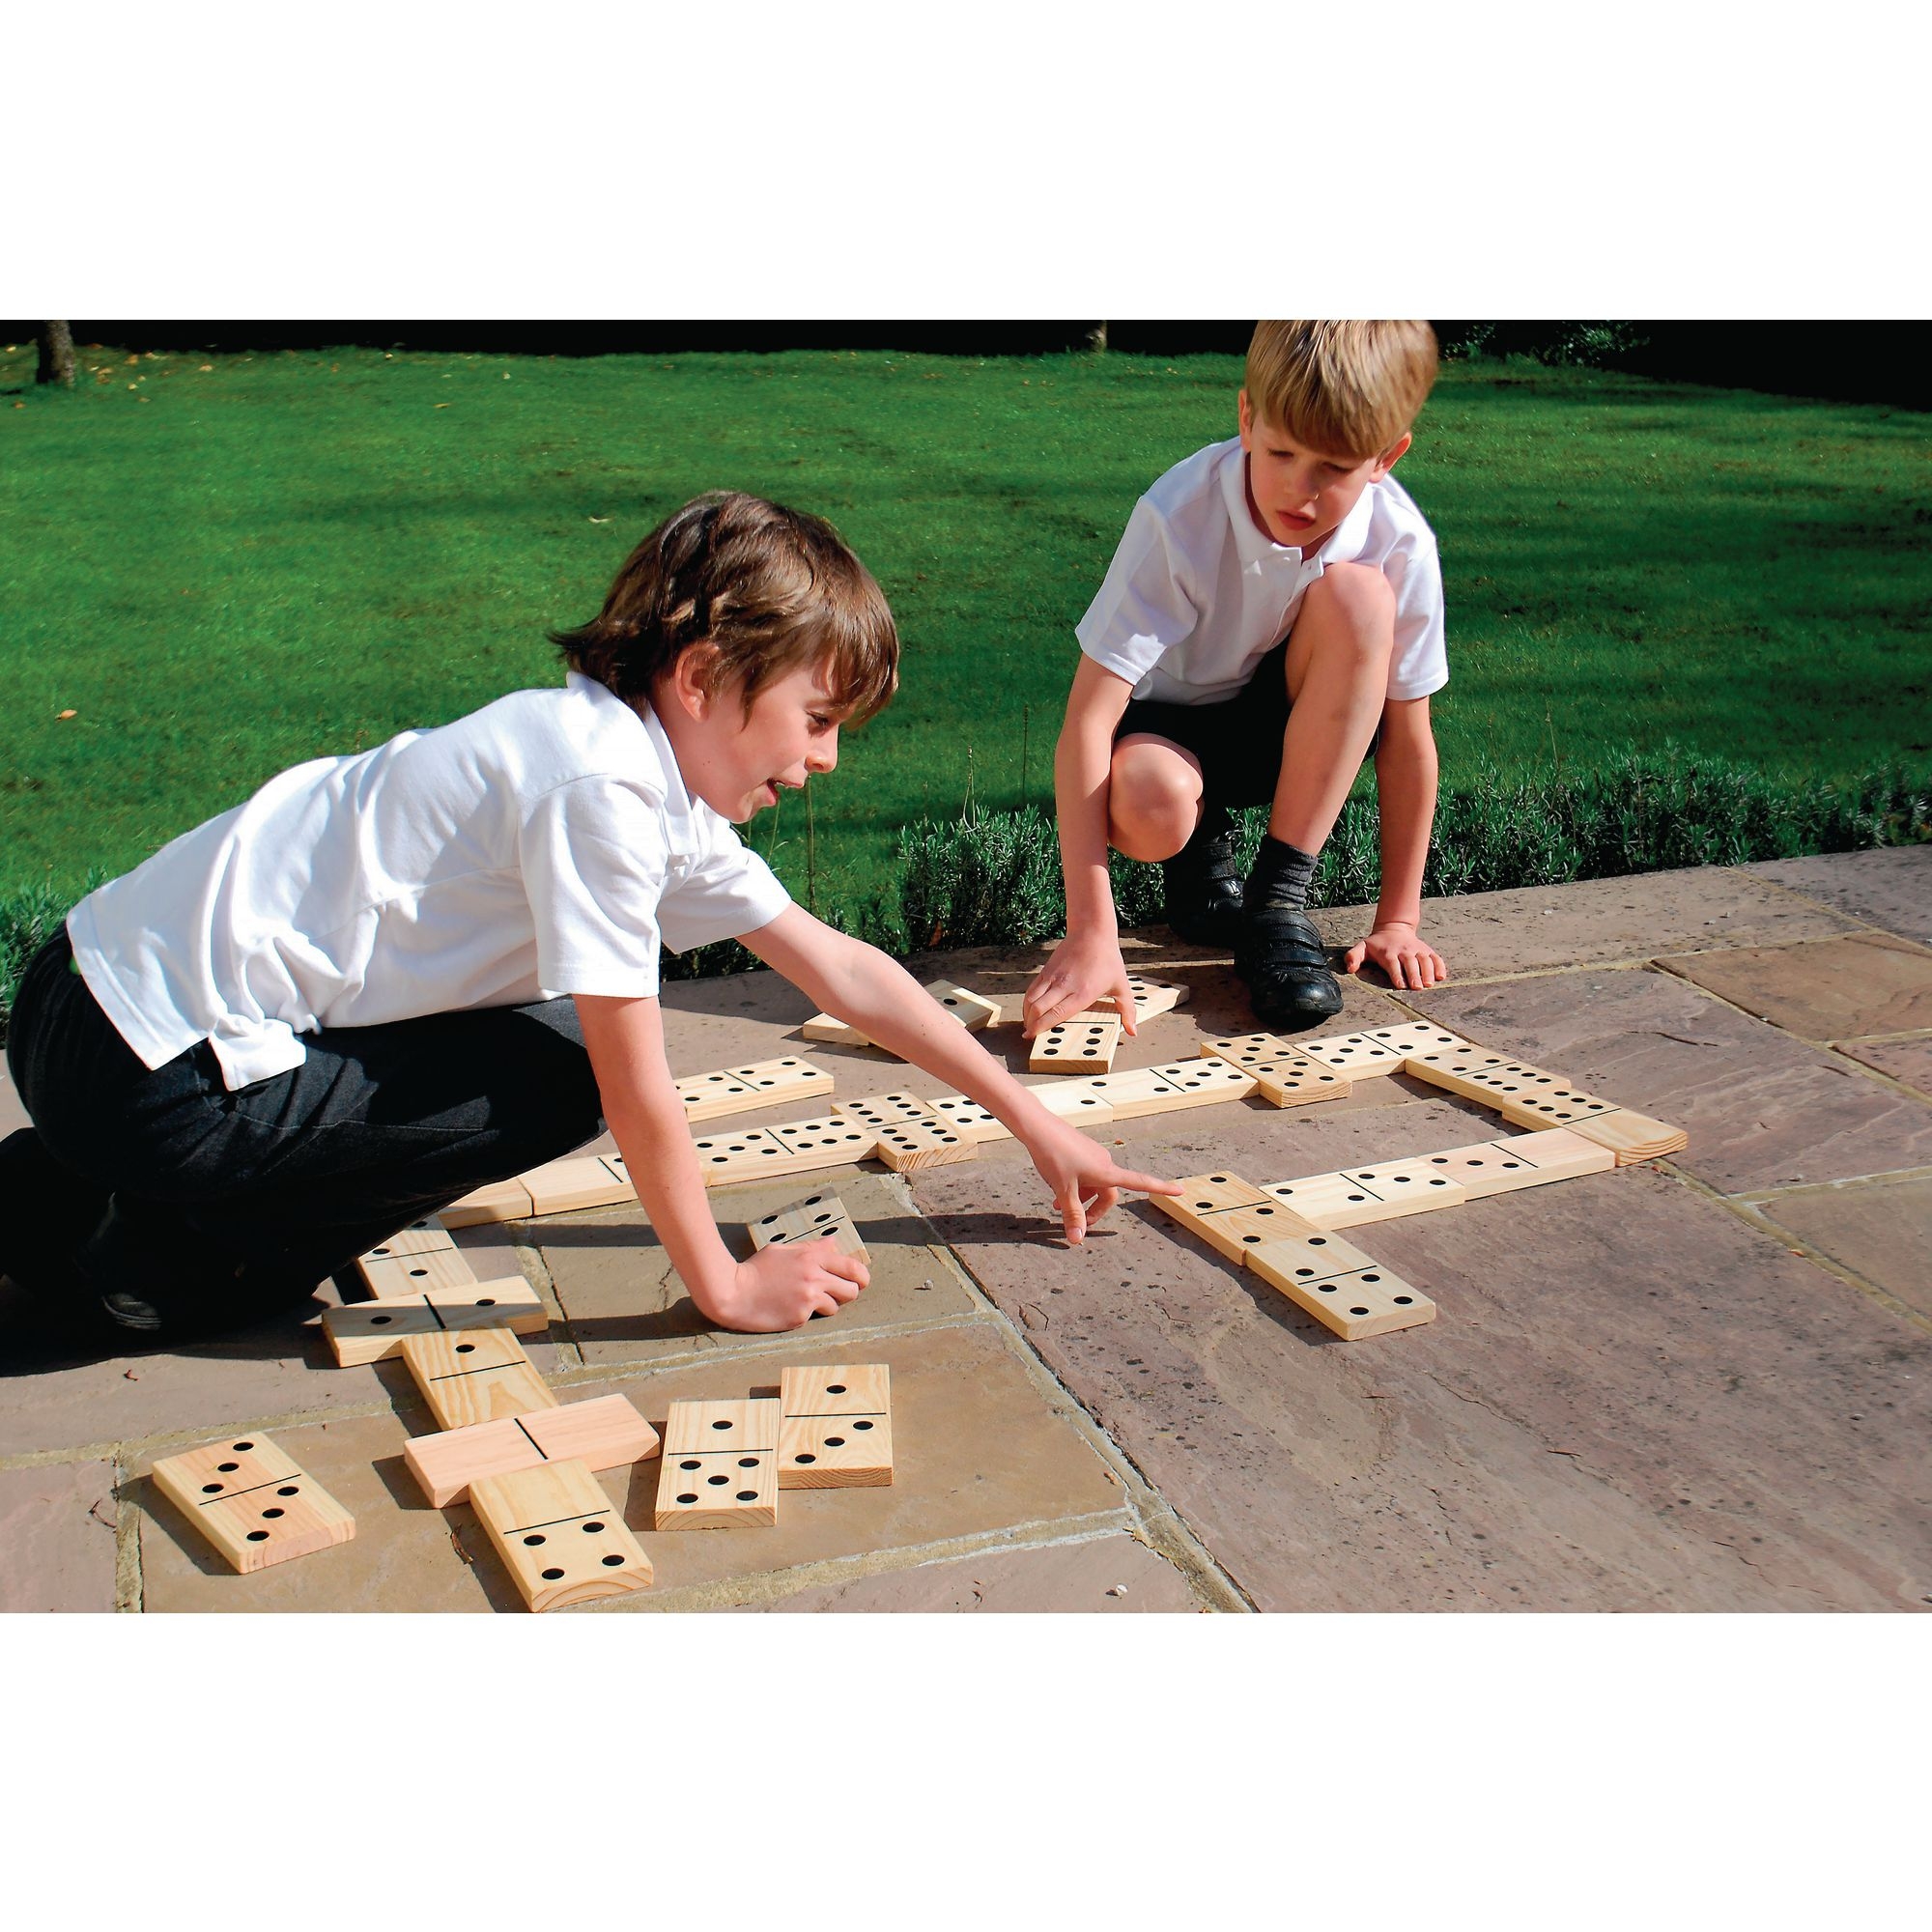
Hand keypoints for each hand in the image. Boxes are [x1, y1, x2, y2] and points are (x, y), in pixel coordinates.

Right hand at [702, 1240, 869, 1332]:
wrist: (732, 1292)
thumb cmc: (755, 1269)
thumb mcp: (783, 1251)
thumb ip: (811, 1248)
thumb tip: (833, 1243)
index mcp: (811, 1257)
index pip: (852, 1267)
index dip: (861, 1276)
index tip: (861, 1281)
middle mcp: (814, 1277)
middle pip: (852, 1290)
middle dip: (848, 1293)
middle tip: (837, 1294)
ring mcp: (808, 1299)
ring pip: (835, 1307)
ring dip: (826, 1305)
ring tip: (806, 1301)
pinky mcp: (799, 1317)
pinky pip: (813, 1317)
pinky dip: (805, 1314)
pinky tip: (788, 1308)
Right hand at [1022, 933, 1137, 1038]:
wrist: (1091, 932)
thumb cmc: (1107, 959)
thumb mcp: (1121, 985)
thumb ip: (1127, 1010)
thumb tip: (1133, 1031)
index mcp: (1082, 993)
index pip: (1056, 1014)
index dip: (1041, 1027)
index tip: (1034, 1036)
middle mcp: (1064, 986)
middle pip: (1038, 1009)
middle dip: (1031, 1025)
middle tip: (1030, 1036)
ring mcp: (1053, 977)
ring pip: (1031, 999)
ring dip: (1026, 1014)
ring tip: (1028, 1025)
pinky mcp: (1046, 970)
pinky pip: (1032, 989)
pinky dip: (1027, 1002)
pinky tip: (1029, 1009)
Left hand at [1023, 1119, 1181, 1243]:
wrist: (1039, 1127)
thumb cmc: (1054, 1156)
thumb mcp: (1063, 1190)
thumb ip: (1071, 1215)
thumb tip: (1077, 1240)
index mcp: (1107, 1172)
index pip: (1141, 1182)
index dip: (1161, 1188)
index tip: (1180, 1191)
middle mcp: (1105, 1163)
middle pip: (1109, 1193)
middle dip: (1094, 1210)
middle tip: (1075, 1222)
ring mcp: (1094, 1156)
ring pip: (1094, 1184)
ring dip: (1081, 1198)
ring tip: (1056, 1205)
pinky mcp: (1082, 1151)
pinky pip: (1086, 1174)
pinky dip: (1076, 1185)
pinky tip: (1055, 1188)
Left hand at [1343, 922, 1448, 990]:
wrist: (1393, 929)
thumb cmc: (1376, 944)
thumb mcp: (1362, 948)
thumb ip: (1353, 957)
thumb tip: (1350, 968)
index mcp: (1388, 952)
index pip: (1393, 964)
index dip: (1397, 974)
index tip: (1401, 985)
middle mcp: (1404, 950)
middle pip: (1410, 963)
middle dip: (1414, 975)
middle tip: (1417, 987)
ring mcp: (1417, 950)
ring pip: (1425, 960)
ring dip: (1428, 972)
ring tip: (1430, 984)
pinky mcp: (1427, 950)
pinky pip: (1436, 958)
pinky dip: (1440, 966)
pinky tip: (1441, 976)